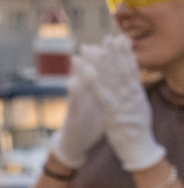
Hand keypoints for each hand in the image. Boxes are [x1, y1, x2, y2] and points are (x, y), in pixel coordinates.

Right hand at [50, 52, 107, 169]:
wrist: (74, 144)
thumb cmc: (89, 124)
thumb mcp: (100, 104)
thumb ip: (105, 88)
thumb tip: (115, 74)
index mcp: (95, 93)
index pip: (101, 73)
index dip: (107, 58)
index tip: (111, 43)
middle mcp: (84, 97)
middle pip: (87, 75)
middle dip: (90, 60)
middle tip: (89, 44)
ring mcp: (77, 107)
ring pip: (77, 87)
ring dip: (76, 73)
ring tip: (76, 59)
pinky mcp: (72, 118)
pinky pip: (73, 106)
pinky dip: (73, 95)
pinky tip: (72, 83)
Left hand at [82, 36, 167, 173]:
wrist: (140, 149)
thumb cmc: (137, 130)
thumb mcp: (139, 108)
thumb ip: (135, 95)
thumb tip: (134, 82)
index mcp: (137, 94)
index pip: (132, 69)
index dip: (126, 54)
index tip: (121, 39)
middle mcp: (133, 96)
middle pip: (124, 70)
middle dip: (117, 53)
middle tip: (110, 36)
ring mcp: (124, 103)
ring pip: (114, 78)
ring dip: (106, 61)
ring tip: (99, 46)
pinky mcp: (114, 113)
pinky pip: (103, 95)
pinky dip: (95, 82)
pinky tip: (87, 71)